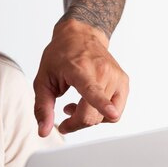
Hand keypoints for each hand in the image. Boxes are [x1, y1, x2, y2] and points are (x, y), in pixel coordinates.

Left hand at [33, 17, 128, 135]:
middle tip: (64, 115)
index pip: (92, 89)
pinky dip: (102, 114)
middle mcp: (102, 71)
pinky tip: (89, 103)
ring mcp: (116, 77)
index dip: (102, 104)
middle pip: (94, 114)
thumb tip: (44, 131)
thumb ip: (42, 107)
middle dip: (77, 123)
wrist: (81, 35)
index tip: (111, 112)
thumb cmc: (61, 55)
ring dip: (89, 118)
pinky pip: (116, 112)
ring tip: (76, 105)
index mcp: (80, 69)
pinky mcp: (124, 82)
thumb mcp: (43, 79)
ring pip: (107, 117)